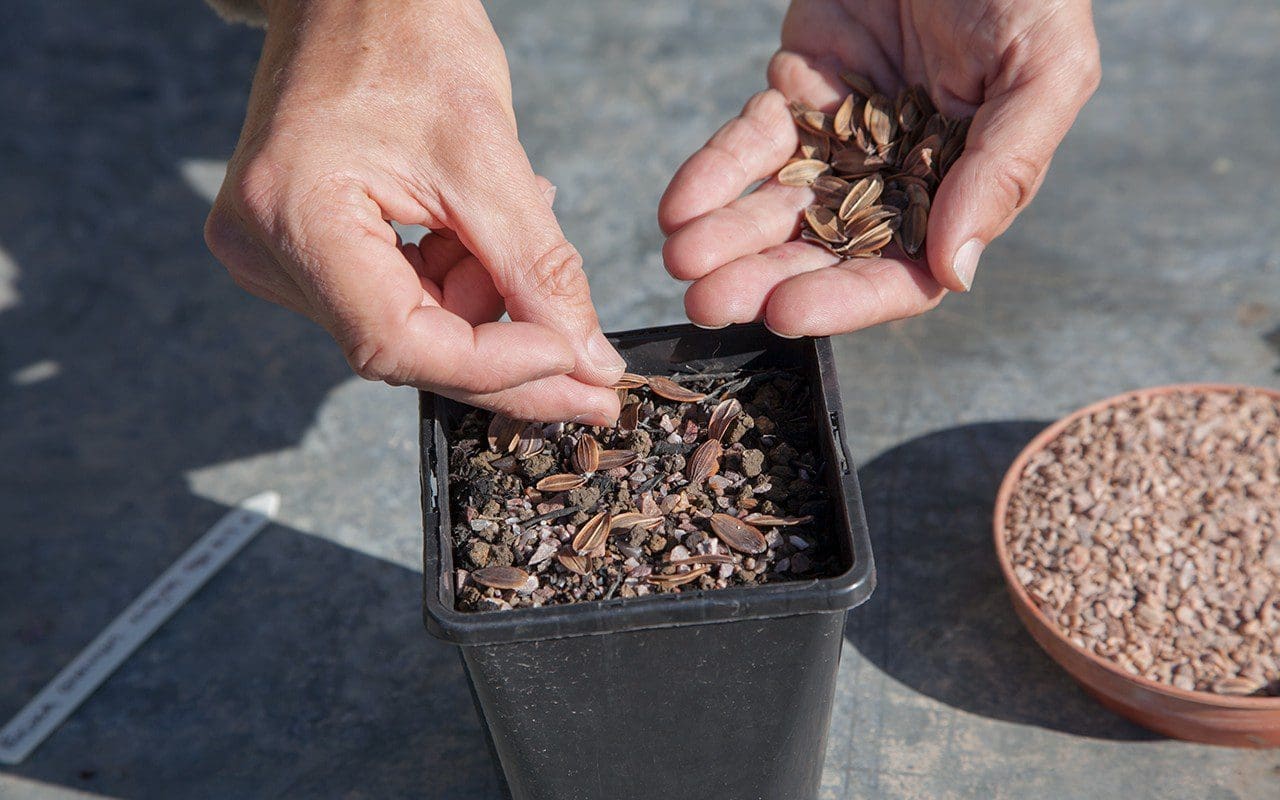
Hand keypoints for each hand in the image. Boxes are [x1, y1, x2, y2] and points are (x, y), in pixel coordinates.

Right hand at [205, 0, 625, 422]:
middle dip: (505, 351)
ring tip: (512, 217)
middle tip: (588, 360)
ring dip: (481, 300)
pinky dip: (454, 280)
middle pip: (404, 348)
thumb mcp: (489, 155)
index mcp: (293, 215)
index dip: (498, 367)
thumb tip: (588, 365)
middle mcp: (264, 249)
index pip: (399, 342)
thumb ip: (540, 271)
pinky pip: (394, 300)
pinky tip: (476, 230)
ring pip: (408, 329)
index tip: (579, 367)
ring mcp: (275, 254)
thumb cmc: (406, 36)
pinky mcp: (300, 250)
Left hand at [659, 0, 1099, 335]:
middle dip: (763, 278)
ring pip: (776, 205)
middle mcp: (897, 178)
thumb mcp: (1042, 67)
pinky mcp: (796, 93)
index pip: (901, 270)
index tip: (786, 313)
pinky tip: (678, 207)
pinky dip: (712, 176)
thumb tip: (958, 273)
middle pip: (824, 251)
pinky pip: (747, 145)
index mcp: (962, 189)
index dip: (844, 298)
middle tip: (707, 301)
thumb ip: (1004, 167)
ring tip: (678, 262)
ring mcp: (840, 137)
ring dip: (726, 239)